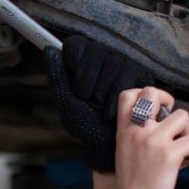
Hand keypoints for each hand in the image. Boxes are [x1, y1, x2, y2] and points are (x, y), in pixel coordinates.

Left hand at [44, 37, 152, 171]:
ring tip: (100, 106)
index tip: (74, 85)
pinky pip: (128, 74)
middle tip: (88, 99)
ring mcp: (122, 65)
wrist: (107, 143)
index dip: (74, 64)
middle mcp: (102, 60)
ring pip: (112, 62)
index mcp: (81, 64)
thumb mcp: (66, 102)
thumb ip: (57, 76)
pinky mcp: (139, 75)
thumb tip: (49, 49)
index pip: (76, 45)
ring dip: (102, 91)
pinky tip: (111, 110)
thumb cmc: (85, 123)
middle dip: (88, 81)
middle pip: (95, 51)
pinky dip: (115, 96)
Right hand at [113, 87, 188, 188]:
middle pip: (154, 93)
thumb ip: (137, 133)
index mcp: (124, 130)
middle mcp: (138, 131)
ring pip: (183, 116)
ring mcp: (154, 141)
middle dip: (169, 103)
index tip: (156, 108)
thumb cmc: (131, 183)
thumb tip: (161, 119)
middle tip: (172, 124)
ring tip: (177, 151)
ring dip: (186, 133)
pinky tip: (181, 166)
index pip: (129, 94)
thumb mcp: (125, 151)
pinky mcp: (170, 155)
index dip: (147, 94)